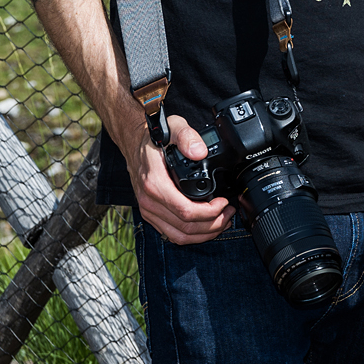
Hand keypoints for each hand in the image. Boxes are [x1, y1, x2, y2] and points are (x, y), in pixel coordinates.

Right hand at [132, 112, 235, 245]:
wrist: (134, 142)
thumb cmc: (154, 138)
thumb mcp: (173, 127)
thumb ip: (187, 136)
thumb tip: (199, 152)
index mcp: (155, 184)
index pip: (186, 211)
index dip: (210, 212)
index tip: (224, 202)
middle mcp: (149, 201)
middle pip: (185, 227)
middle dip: (213, 224)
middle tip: (229, 212)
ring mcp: (148, 210)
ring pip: (178, 235)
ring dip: (204, 233)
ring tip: (223, 220)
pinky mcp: (150, 214)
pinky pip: (171, 234)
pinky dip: (192, 234)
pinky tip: (206, 224)